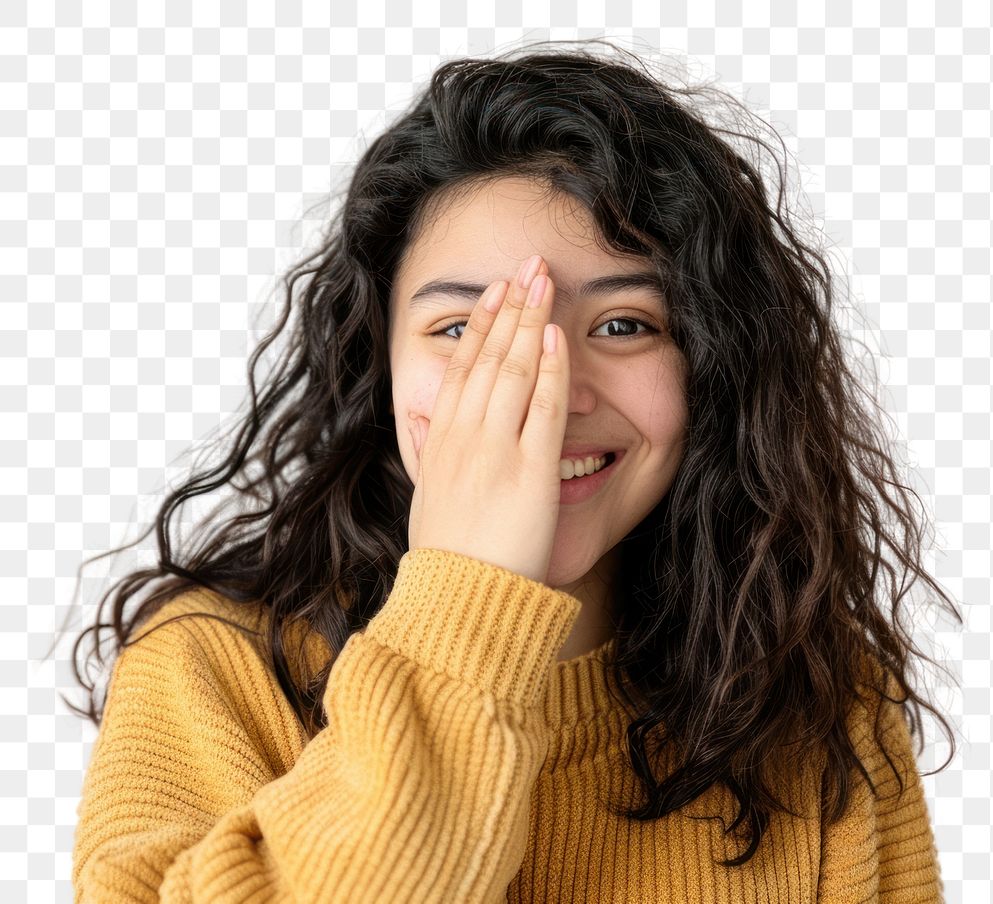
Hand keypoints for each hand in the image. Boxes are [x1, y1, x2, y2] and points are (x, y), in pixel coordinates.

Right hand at [406, 255, 568, 583]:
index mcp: (441, 442)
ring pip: (512, 371)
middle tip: (526, 266)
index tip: (494, 292)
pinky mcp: (529, 471)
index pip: (462, 368)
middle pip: (487, 357)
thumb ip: (430, 454)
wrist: (458, 601)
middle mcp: (463, 437)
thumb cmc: (448, 557)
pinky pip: (541, 409)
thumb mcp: (427, 497)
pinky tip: (555, 336)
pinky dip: (548, 369)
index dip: (480, 325)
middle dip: (509, 306)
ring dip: (529, 321)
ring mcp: (495, 451)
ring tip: (541, 281)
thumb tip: (424, 424)